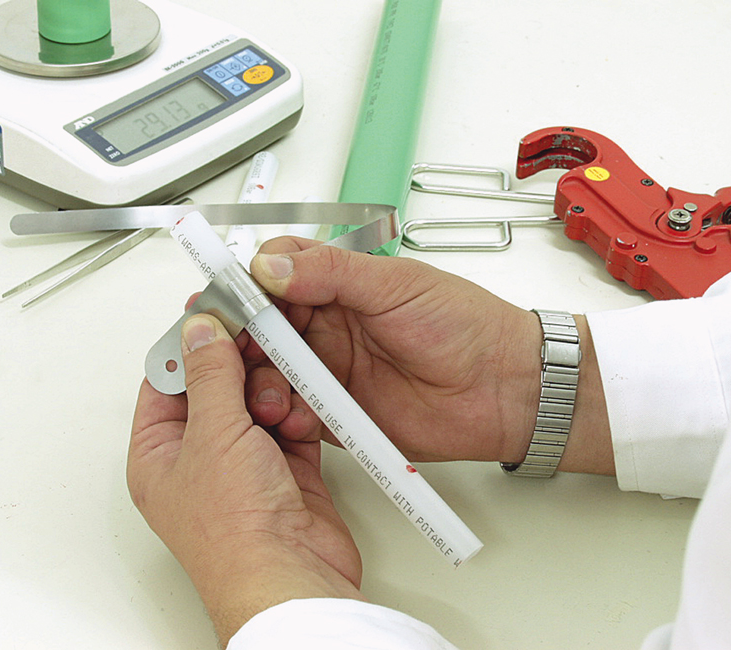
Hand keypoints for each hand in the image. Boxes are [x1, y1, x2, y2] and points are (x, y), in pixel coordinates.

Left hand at [127, 314, 363, 644]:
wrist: (290, 577)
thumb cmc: (234, 533)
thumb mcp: (213, 434)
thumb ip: (210, 374)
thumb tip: (200, 330)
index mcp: (158, 452)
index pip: (166, 379)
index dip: (189, 343)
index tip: (213, 311)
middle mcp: (198, 458)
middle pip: (217, 385)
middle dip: (240, 366)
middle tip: (259, 339)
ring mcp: (243, 464)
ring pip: (257, 400)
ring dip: (272, 392)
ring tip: (276, 403)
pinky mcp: (284, 471)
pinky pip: (290, 422)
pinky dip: (298, 414)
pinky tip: (299, 415)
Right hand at [247, 239, 612, 473]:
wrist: (504, 389)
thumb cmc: (464, 325)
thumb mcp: (396, 285)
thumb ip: (331, 273)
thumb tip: (270, 265)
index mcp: (337, 283)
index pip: (272, 273)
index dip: (244, 285)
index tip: (227, 298)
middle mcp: (325, 324)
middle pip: (261, 324)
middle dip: (239, 337)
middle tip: (227, 349)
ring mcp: (328, 368)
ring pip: (268, 369)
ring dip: (256, 378)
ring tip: (264, 387)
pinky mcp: (335, 411)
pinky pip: (292, 411)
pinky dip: (281, 414)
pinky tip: (286, 414)